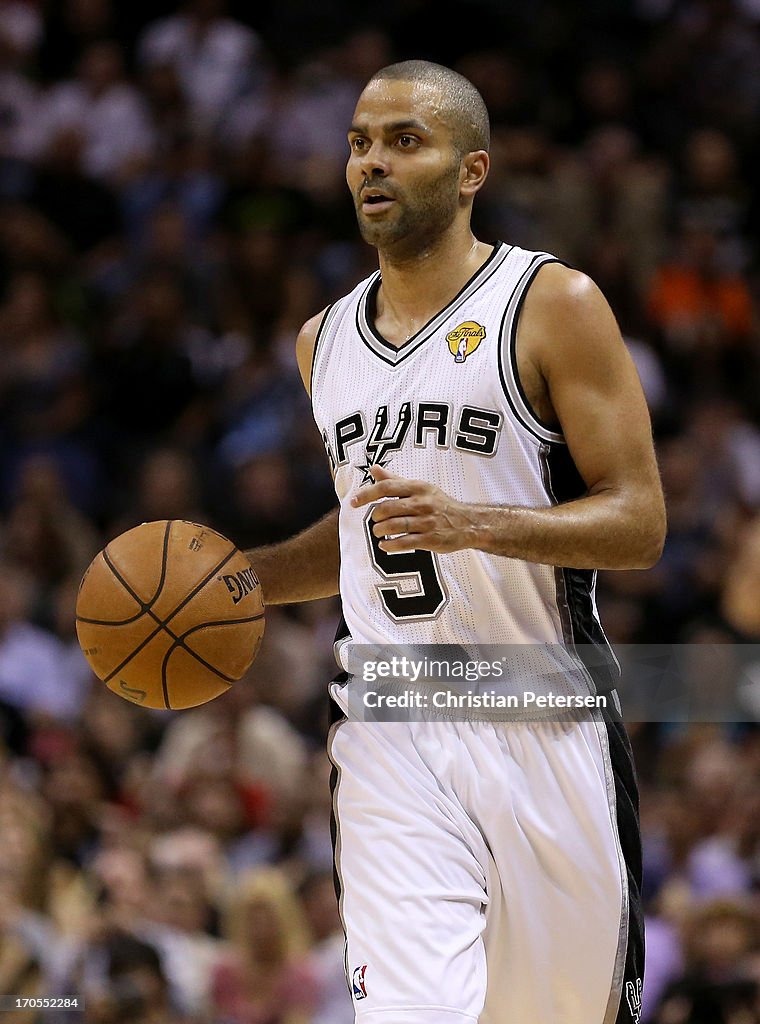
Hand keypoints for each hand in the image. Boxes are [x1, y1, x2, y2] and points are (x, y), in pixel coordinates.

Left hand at [350, 464, 478, 553]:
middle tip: (375, 520)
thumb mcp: (420, 488)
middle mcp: (422, 503)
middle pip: (387, 507)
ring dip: (380, 531)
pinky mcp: (431, 539)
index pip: (386, 487)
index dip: (366, 494)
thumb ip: (395, 479)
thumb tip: (373, 468)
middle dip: (375, 516)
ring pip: (394, 525)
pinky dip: (390, 545)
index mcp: (418, 487)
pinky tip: (385, 545)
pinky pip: (405, 543)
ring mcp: (427, 522)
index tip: (353, 503)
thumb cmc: (439, 504)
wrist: (468, 523)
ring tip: (378, 532)